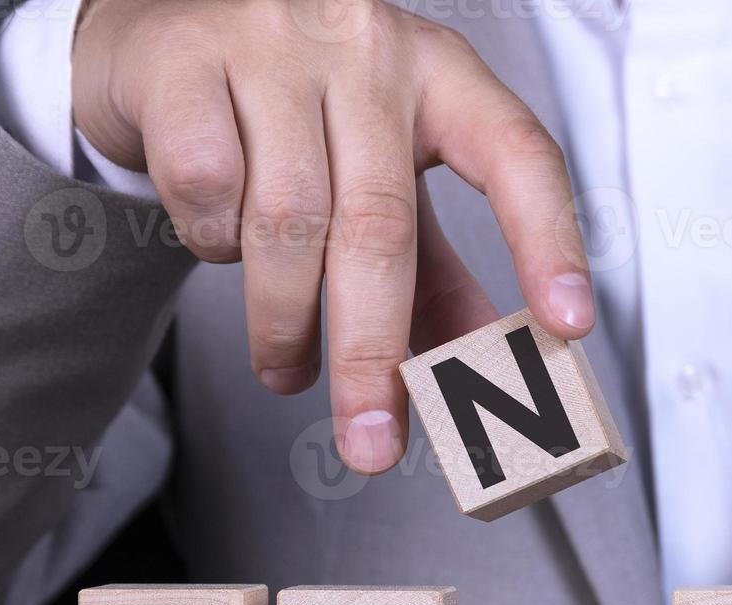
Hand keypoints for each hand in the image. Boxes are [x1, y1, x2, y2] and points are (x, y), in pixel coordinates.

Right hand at [72, 0, 593, 473]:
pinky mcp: (183, 59)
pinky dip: (211, 242)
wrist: (164, 23)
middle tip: (370, 436)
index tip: (567, 325)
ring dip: (284, 320)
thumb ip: (430, 263)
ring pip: (287, 220)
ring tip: (286, 366)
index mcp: (440, 74)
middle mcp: (367, 49)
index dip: (549, 245)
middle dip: (373, 354)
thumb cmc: (295, 105)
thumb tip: (471, 361)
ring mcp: (273, 44)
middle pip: (383, 226)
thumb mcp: (385, 170)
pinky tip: (221, 246)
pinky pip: (205, 188)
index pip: (518, 157)